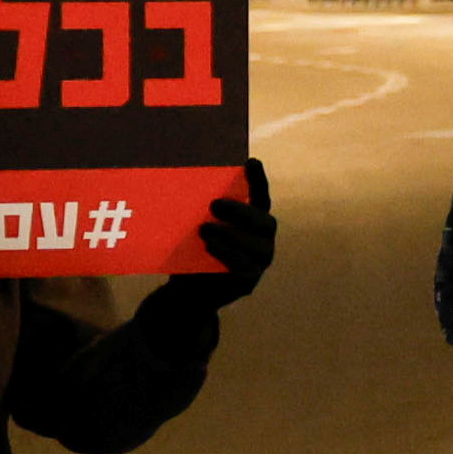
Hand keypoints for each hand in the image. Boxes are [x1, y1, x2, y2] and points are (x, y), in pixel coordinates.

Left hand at [185, 158, 276, 306]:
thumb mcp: (197, 228)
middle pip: (265, 222)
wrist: (187, 291)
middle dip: (241, 212)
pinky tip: (210, 247)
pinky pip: (244, 266)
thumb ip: (201, 212)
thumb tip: (187, 183)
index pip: (261, 198)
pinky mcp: (249, 281)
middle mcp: (263, 240)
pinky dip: (227, 255)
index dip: (258, 181)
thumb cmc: (194, 253)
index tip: (251, 162)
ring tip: (205, 229)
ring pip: (257, 245)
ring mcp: (259, 262)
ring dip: (231, 235)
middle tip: (214, 204)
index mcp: (253, 222)